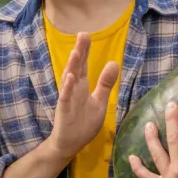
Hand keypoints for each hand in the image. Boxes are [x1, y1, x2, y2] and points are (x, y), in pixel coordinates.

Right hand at [49, 33, 119, 160]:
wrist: (69, 144)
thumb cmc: (83, 123)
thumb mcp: (99, 102)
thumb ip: (105, 84)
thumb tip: (114, 63)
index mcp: (81, 87)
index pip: (83, 66)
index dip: (84, 51)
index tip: (85, 34)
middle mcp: (73, 90)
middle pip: (76, 68)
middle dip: (79, 52)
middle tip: (82, 35)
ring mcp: (67, 100)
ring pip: (69, 80)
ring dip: (72, 67)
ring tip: (76, 52)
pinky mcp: (64, 111)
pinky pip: (65, 98)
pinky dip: (67, 88)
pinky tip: (70, 78)